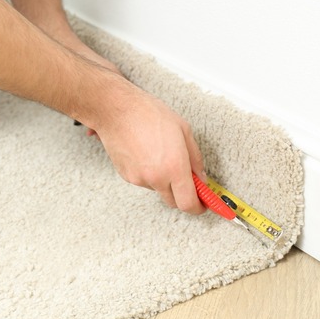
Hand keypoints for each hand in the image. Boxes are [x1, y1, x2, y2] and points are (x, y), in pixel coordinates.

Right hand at [93, 87, 206, 214]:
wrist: (117, 110)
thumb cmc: (148, 114)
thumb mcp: (184, 130)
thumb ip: (195, 159)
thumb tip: (200, 177)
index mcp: (174, 167)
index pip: (188, 203)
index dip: (198, 207)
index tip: (203, 204)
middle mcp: (156, 178)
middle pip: (174, 202)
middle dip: (183, 194)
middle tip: (186, 179)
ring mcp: (139, 179)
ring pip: (158, 190)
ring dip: (164, 181)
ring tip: (160, 155)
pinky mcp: (127, 176)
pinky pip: (144, 182)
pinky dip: (149, 174)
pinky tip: (147, 154)